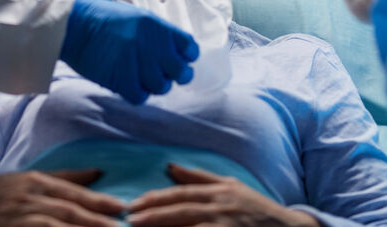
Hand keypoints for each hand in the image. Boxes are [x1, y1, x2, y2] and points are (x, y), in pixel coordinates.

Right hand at [0, 169, 125, 226]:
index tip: (122, 208)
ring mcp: (16, 220)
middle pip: (67, 213)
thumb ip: (65, 178)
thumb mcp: (28, 179)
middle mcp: (26, 200)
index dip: (98, 201)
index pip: (72, 194)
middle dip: (96, 222)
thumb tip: (99, 173)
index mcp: (34, 182)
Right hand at [60, 0, 198, 104]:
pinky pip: (141, 96)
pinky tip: (128, 85)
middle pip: (181, 71)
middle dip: (175, 75)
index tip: (178, 59)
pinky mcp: (122, 80)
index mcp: (157, 26)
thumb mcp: (134, 16)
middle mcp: (152, 45)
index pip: (190, 47)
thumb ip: (155, 32)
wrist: (72, 25)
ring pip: (162, 87)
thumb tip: (170, 50)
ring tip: (141, 79)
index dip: (185, 56)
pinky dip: (136, 94)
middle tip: (163, 74)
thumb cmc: (100, 17)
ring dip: (154, 85)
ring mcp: (138, 63)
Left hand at [126, 164, 319, 226]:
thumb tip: (169, 166)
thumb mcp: (231, 186)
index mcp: (219, 192)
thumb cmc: (256, 208)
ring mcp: (227, 226)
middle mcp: (222, 207)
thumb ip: (199, 177)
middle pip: (182, 211)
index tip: (133, 205)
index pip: (180, 194)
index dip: (155, 199)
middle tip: (131, 219)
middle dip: (154, 215)